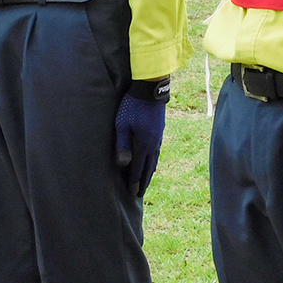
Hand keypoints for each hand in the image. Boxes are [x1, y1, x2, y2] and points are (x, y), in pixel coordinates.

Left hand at [114, 80, 169, 196]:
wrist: (150, 90)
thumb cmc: (132, 106)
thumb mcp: (122, 124)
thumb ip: (122, 144)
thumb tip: (123, 164)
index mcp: (143, 145)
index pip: (138, 168)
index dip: (134, 181)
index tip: (132, 193)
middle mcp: (153, 144)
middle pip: (148, 168)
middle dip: (143, 181)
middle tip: (139, 193)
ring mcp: (158, 138)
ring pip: (154, 160)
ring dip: (149, 172)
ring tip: (146, 180)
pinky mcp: (160, 131)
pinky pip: (157, 151)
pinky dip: (154, 161)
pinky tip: (152, 160)